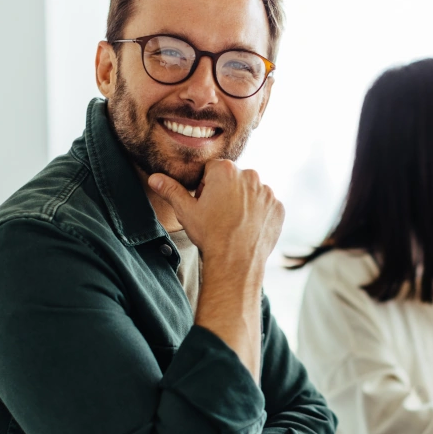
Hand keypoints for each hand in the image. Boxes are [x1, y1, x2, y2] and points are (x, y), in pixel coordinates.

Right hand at [148, 160, 283, 270]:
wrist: (235, 262)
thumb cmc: (209, 235)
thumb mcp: (186, 211)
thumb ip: (171, 190)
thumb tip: (154, 178)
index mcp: (225, 170)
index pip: (212, 170)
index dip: (205, 187)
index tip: (205, 204)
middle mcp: (250, 176)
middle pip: (233, 179)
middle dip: (225, 192)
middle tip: (218, 216)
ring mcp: (267, 192)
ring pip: (251, 192)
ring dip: (243, 202)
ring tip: (233, 224)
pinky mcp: (278, 208)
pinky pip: (266, 206)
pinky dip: (259, 214)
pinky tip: (248, 228)